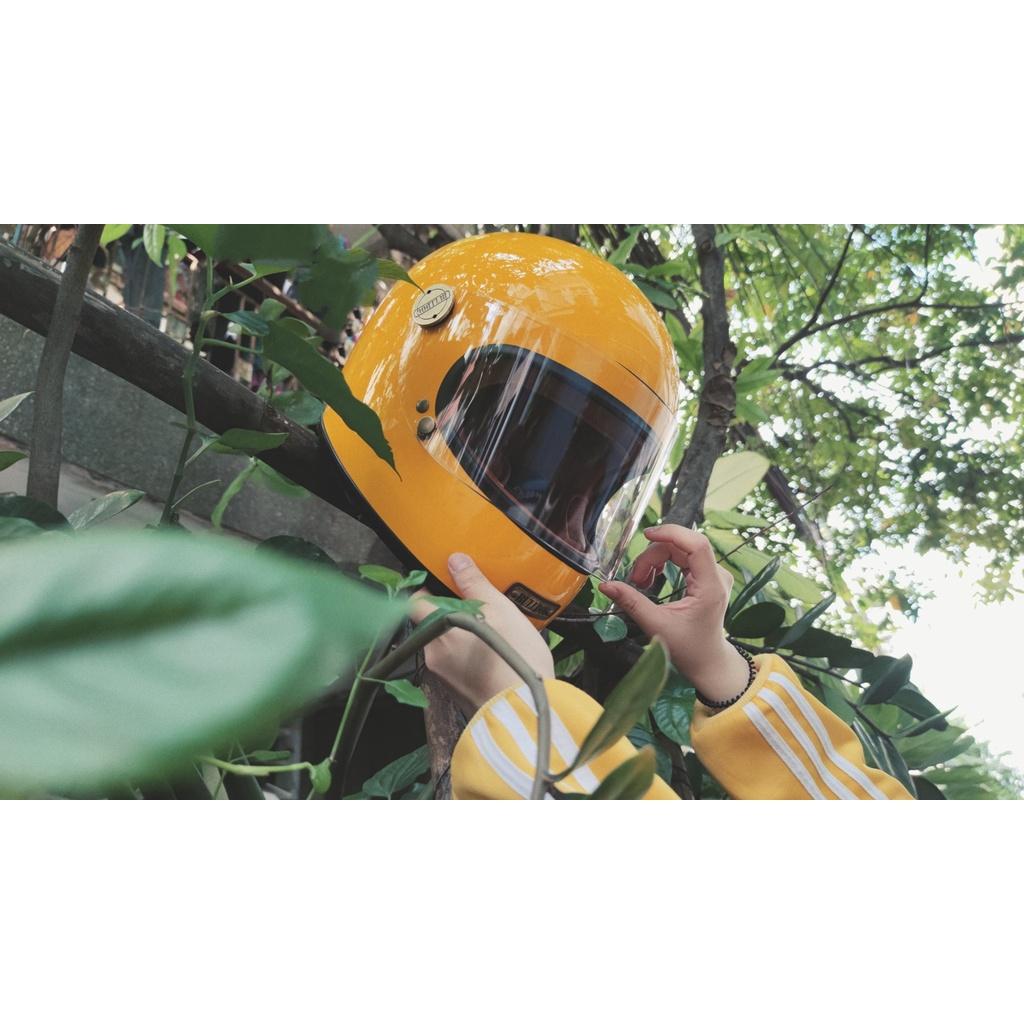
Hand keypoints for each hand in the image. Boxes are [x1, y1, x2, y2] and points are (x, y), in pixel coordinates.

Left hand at [410, 553, 554, 715]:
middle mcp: (433, 655)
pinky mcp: (456, 693)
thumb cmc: (513, 657)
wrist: (526, 707)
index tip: (446, 585)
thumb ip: (473, 584)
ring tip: (492, 633)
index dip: (427, 591)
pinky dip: (469, 657)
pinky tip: (493, 654)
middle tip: (480, 609)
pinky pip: (456, 666)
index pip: (415, 604)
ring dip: (462, 636)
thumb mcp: (499, 610)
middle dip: (452, 614)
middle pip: (432, 625)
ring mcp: (443, 677)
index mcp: (438, 630)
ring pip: (446, 646)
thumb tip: (455, 561)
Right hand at [598, 524, 748, 703]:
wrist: (707, 661)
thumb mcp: (656, 625)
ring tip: (640, 582)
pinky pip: (684, 558)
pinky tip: (651, 578)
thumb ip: (631, 602)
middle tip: (634, 578)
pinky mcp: (708, 577)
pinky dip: (664, 563)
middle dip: (654, 555)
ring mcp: (715, 575)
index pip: (697, 545)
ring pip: (681, 550)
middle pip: (682, 546)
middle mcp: (717, 576)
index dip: (671, 534)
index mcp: (710, 586)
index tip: (646, 535)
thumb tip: (605, 585)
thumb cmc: (687, 648)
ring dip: (656, 559)